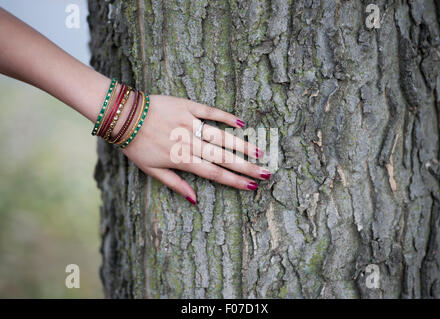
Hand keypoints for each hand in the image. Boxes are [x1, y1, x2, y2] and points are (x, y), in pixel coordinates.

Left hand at [121, 95, 270, 204]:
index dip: (235, 181)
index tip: (252, 185)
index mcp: (182, 160)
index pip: (214, 173)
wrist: (122, 116)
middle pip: (223, 157)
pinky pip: (209, 111)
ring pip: (221, 135)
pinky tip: (241, 122)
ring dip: (242, 144)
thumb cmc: (135, 146)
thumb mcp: (151, 171)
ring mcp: (189, 123)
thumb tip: (194, 200)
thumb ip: (175, 184)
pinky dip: (225, 116)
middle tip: (267, 172)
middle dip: (247, 166)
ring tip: (260, 151)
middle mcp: (189, 142)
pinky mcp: (186, 106)